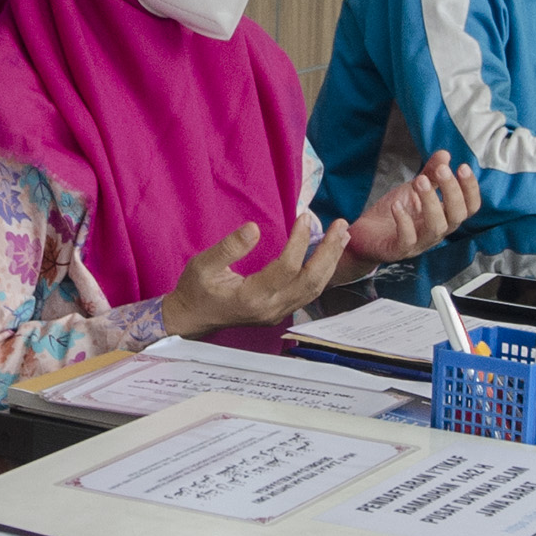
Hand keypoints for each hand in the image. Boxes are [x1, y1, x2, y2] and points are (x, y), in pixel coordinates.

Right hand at [159, 219, 350, 335]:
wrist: (193, 318)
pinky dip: (323, 273)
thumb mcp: (203, 265)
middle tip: (342, 225)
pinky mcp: (280, 311)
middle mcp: (270, 308)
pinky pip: (309, 293)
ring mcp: (278, 313)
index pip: (286, 268)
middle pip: (310, 281)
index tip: (303, 217)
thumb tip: (254, 228)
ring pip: (314, 289)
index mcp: (251, 297)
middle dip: (329, 252)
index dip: (298, 241)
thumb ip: (229, 247)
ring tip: (343, 237)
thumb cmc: (195, 289)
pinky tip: (328, 255)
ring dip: (331, 262)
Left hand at [346, 151, 481, 264]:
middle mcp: (437, 232)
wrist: (366, 234)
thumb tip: (445, 154)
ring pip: (435, 227)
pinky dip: (404, 221)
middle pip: (457, 216)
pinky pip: (407, 239)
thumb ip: (431, 174)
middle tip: (442, 170)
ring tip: (420, 181)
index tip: (462, 166)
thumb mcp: (414, 189)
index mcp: (444, 217)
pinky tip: (396, 204)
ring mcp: (419, 243)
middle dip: (452, 192)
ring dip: (430, 202)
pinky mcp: (399, 250)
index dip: (470, 189)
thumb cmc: (394, 212)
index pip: (469, 207)